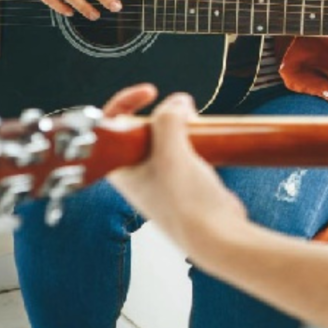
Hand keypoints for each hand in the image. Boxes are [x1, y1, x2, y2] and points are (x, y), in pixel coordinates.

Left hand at [107, 91, 246, 252]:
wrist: (215, 235)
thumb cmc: (186, 204)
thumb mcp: (172, 154)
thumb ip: (168, 121)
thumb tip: (177, 102)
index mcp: (121, 167)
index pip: (112, 124)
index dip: (126, 102)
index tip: (151, 91)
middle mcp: (137, 172)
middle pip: (141, 127)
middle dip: (162, 112)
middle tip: (182, 110)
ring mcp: (161, 176)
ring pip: (164, 138)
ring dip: (180, 125)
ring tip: (196, 125)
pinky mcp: (184, 180)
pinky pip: (183, 150)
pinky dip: (193, 139)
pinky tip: (206, 140)